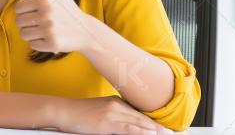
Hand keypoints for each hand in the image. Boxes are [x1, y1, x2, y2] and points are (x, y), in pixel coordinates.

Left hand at [14, 0, 97, 53]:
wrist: (86, 31)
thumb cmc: (69, 9)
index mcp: (45, 1)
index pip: (18, 8)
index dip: (24, 11)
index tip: (34, 12)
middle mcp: (47, 15)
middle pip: (19, 22)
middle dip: (27, 23)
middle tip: (40, 22)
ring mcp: (50, 30)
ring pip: (24, 34)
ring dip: (32, 34)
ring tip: (44, 30)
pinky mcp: (52, 44)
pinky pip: (32, 45)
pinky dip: (38, 43)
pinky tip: (49, 38)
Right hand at [55, 96, 171, 133]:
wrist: (62, 110)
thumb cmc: (78, 113)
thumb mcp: (99, 110)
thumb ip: (114, 115)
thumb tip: (128, 124)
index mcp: (115, 102)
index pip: (139, 113)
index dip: (153, 122)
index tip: (164, 128)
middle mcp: (116, 105)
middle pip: (142, 118)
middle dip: (158, 127)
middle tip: (172, 133)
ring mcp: (112, 113)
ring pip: (139, 123)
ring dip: (154, 130)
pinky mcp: (106, 122)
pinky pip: (128, 129)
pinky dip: (141, 132)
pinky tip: (151, 134)